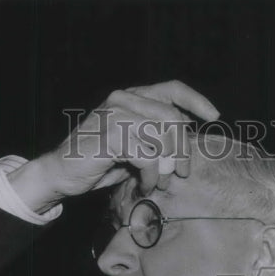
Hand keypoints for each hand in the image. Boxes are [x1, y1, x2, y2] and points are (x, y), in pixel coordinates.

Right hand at [8, 80, 219, 211]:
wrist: (60, 174)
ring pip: (162, 136)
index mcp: (131, 97)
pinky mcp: (110, 136)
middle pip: (172, 118)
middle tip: (181, 173)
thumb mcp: (132, 146)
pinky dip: (152, 176)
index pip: (171, 89)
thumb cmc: (97, 163)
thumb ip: (154, 136)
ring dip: (167, 166)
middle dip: (182, 149)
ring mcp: (116, 115)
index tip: (214, 117)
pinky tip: (146, 186)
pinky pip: (147, 156)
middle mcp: (124, 100)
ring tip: (160, 183)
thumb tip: (185, 135)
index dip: (196, 101)